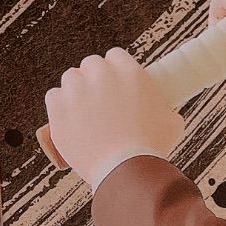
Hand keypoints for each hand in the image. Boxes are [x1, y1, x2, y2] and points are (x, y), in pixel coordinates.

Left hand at [44, 48, 184, 186]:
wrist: (126, 170)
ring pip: (70, 78)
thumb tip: (163, 109)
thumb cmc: (151, 148)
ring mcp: (77, 91)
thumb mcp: (171, 121)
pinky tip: (70, 117)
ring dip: (76, 89)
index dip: (115, 69)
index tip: (115, 83)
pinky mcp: (58, 109)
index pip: (115, 55)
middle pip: (91, 64)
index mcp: (129, 72)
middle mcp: (101, 75)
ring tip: (84, 109)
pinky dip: (60, 105)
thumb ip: (163, 107)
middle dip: (94, 78)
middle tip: (101, 98)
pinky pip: (54, 96)